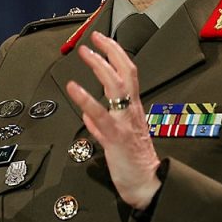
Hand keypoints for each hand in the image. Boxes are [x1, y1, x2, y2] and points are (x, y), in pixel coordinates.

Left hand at [65, 32, 160, 209]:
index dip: (116, 54)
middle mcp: (131, 111)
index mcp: (133, 109)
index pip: (128, 73)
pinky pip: (100, 114)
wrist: (148, 184)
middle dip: (110, 51)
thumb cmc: (135, 162)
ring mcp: (123, 122)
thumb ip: (102, 124)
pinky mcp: (115, 137)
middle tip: (94, 38)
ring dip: (99, 67)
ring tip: (84, 54)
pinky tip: (73, 88)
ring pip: (115, 87)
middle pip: (125, 72)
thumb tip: (87, 115)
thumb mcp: (119, 138)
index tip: (102, 40)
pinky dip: (85, 98)